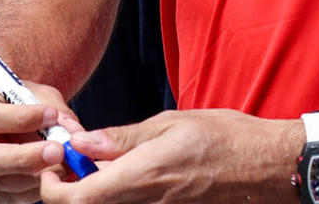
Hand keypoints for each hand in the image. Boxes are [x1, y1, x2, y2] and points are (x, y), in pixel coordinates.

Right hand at [0, 78, 78, 203]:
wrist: (7, 110)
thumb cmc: (18, 98)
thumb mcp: (33, 91)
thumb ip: (53, 109)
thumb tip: (73, 132)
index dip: (19, 118)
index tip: (51, 115)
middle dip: (23, 158)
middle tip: (57, 151)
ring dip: (34, 176)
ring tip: (64, 164)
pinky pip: (6, 196)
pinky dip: (34, 189)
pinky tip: (54, 176)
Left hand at [41, 108, 300, 203]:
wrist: (265, 167)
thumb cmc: (225, 138)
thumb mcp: (171, 123)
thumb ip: (124, 138)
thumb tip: (84, 142)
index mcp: (141, 176)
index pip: (77, 200)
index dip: (53, 187)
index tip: (55, 162)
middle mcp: (145, 201)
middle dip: (68, 187)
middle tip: (70, 161)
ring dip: (92, 188)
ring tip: (97, 161)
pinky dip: (115, 190)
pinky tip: (124, 170)